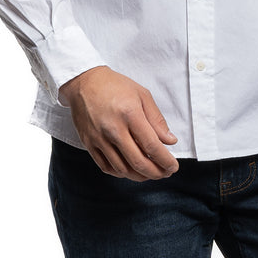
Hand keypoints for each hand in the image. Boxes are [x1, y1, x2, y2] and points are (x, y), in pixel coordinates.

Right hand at [59, 66, 179, 181]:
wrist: (84, 82)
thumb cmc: (115, 86)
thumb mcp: (142, 95)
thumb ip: (156, 119)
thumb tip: (170, 141)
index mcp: (130, 114)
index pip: (152, 145)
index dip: (165, 160)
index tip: (173, 167)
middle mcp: (114, 129)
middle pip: (138, 162)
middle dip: (156, 172)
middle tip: (164, 173)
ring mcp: (99, 138)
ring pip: (122, 169)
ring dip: (139, 176)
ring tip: (149, 173)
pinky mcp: (89, 143)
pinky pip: (106, 167)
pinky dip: (120, 173)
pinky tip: (129, 170)